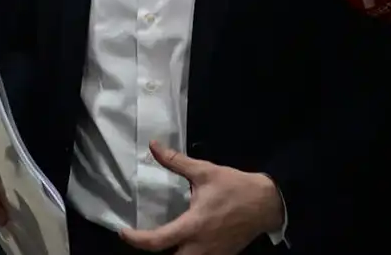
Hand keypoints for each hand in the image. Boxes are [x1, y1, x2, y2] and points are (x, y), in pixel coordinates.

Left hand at [120, 141, 282, 254]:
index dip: (136, 240)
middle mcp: (200, 246)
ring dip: (173, 254)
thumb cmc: (235, 187)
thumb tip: (153, 146)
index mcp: (193, 226)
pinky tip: (183, 244)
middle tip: (143, 239)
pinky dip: (188, 254)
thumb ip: (176, 162)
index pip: (157, 241)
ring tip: (161, 242)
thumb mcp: (205, 171)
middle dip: (155, 252)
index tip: (123, 232)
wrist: (267, 203)